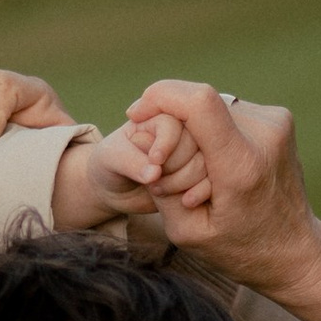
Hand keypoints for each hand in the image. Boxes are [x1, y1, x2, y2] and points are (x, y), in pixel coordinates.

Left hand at [50, 110, 209, 228]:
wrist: (114, 190)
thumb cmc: (108, 166)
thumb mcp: (110, 159)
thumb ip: (130, 162)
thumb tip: (154, 173)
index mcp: (158, 118)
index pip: (174, 124)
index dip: (167, 144)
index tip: (154, 162)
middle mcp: (180, 133)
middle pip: (196, 144)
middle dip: (176, 167)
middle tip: (153, 181)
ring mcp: (193, 155)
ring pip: (206, 164)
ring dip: (186, 182)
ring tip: (158, 191)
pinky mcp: (199, 177)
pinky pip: (212, 183)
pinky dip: (201, 193)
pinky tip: (184, 202)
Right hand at [120, 82, 320, 320]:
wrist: (295, 249)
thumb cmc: (239, 248)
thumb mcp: (188, 232)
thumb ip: (161, 188)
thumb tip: (147, 146)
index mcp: (242, 166)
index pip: (199, 102)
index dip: (160, 97)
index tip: (137, 113)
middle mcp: (265, 136)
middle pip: (199, 102)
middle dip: (171, 123)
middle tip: (165, 161)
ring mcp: (277, 123)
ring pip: (213, 104)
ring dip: (193, 127)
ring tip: (197, 168)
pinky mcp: (279, 119)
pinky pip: (229, 109)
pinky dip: (212, 128)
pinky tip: (215, 158)